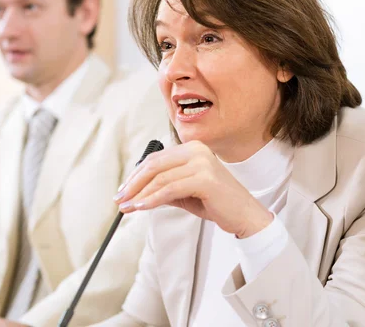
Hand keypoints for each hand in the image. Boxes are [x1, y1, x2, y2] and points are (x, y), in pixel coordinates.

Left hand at [115, 141, 273, 237]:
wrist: (245, 215)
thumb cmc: (216, 203)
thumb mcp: (184, 192)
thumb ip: (163, 187)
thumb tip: (135, 193)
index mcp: (192, 148)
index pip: (156, 159)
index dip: (136, 175)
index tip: (123, 190)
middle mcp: (196, 150)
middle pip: (154, 165)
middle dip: (133, 183)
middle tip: (119, 199)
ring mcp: (202, 163)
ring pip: (160, 178)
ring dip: (139, 194)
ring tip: (127, 207)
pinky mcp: (204, 179)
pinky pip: (170, 189)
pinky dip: (152, 199)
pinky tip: (141, 207)